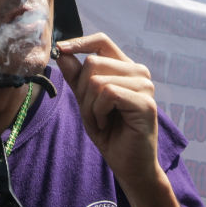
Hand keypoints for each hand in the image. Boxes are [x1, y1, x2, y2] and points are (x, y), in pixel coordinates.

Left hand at [56, 33, 160, 189]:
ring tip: (101, 121)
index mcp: (125, 68)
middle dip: (82, 91)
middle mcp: (139, 72)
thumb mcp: (86, 101)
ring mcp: (145, 86)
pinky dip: (98, 112)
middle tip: (92, 113)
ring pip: (97, 80)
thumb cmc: (109, 133)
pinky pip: (107, 94)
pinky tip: (106, 124)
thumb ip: (76, 77)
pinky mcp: (145, 102)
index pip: (102, 41)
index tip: (60, 50)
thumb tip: (61, 52)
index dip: (79, 43)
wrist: (128, 165)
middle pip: (92, 63)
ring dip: (89, 106)